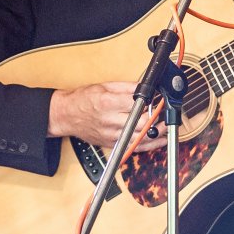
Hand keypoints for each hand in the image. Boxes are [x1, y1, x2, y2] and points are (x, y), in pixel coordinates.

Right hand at [48, 81, 167, 153]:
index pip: (137, 103)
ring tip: (167, 125)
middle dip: (158, 118)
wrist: (66, 115)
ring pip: (141, 137)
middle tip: (165, 112)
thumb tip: (145, 87)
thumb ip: (126, 87)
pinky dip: (149, 145)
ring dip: (158, 132)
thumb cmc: (82, 100)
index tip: (160, 99)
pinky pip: (134, 147)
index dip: (152, 101)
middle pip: (142, 123)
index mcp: (107, 103)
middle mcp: (110, 120)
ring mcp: (111, 134)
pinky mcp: (111, 143)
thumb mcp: (103, 86)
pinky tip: (159, 140)